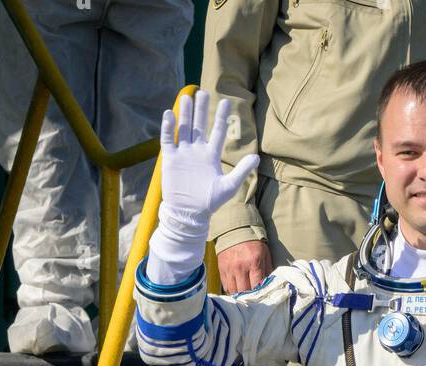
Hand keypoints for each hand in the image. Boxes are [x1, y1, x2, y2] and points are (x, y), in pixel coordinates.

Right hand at [159, 91, 258, 233]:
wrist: (189, 214)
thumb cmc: (209, 203)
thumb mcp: (228, 187)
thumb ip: (241, 171)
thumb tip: (256, 157)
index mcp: (211, 155)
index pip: (217, 131)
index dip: (220, 117)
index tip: (226, 101)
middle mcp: (197, 151)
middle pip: (199, 125)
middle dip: (200, 109)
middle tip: (202, 92)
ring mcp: (183, 154)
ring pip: (184, 128)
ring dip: (185, 114)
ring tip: (187, 97)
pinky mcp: (170, 160)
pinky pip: (168, 140)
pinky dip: (169, 128)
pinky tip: (169, 114)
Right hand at [217, 239, 273, 293]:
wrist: (235, 230)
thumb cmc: (253, 242)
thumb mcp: (265, 253)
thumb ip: (268, 269)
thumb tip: (270, 285)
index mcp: (254, 262)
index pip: (257, 285)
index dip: (260, 292)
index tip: (262, 295)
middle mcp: (240, 267)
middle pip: (245, 291)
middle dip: (250, 296)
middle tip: (254, 297)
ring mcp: (229, 269)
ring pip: (234, 291)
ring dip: (240, 295)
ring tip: (245, 295)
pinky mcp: (221, 269)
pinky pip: (226, 286)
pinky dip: (232, 290)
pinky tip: (237, 290)